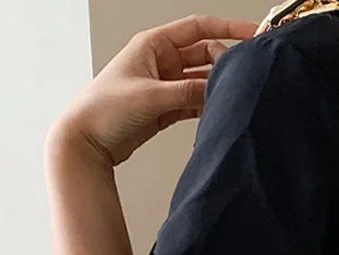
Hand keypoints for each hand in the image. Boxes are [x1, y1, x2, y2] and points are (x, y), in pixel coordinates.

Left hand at [52, 15, 257, 165]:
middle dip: (224, 63)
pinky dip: (206, 106)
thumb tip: (217, 90)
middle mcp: (161, 61)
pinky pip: (194, 101)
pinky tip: (218, 112)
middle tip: (241, 77)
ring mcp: (164, 85)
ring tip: (233, 97)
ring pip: (201, 80)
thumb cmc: (104, 110)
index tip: (252, 33)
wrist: (86, 141)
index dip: (227, 28)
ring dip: (216, 87)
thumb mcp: (151, 97)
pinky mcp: (165, 108)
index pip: (198, 28)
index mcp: (154, 44)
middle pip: (204, 54)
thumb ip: (187, 92)